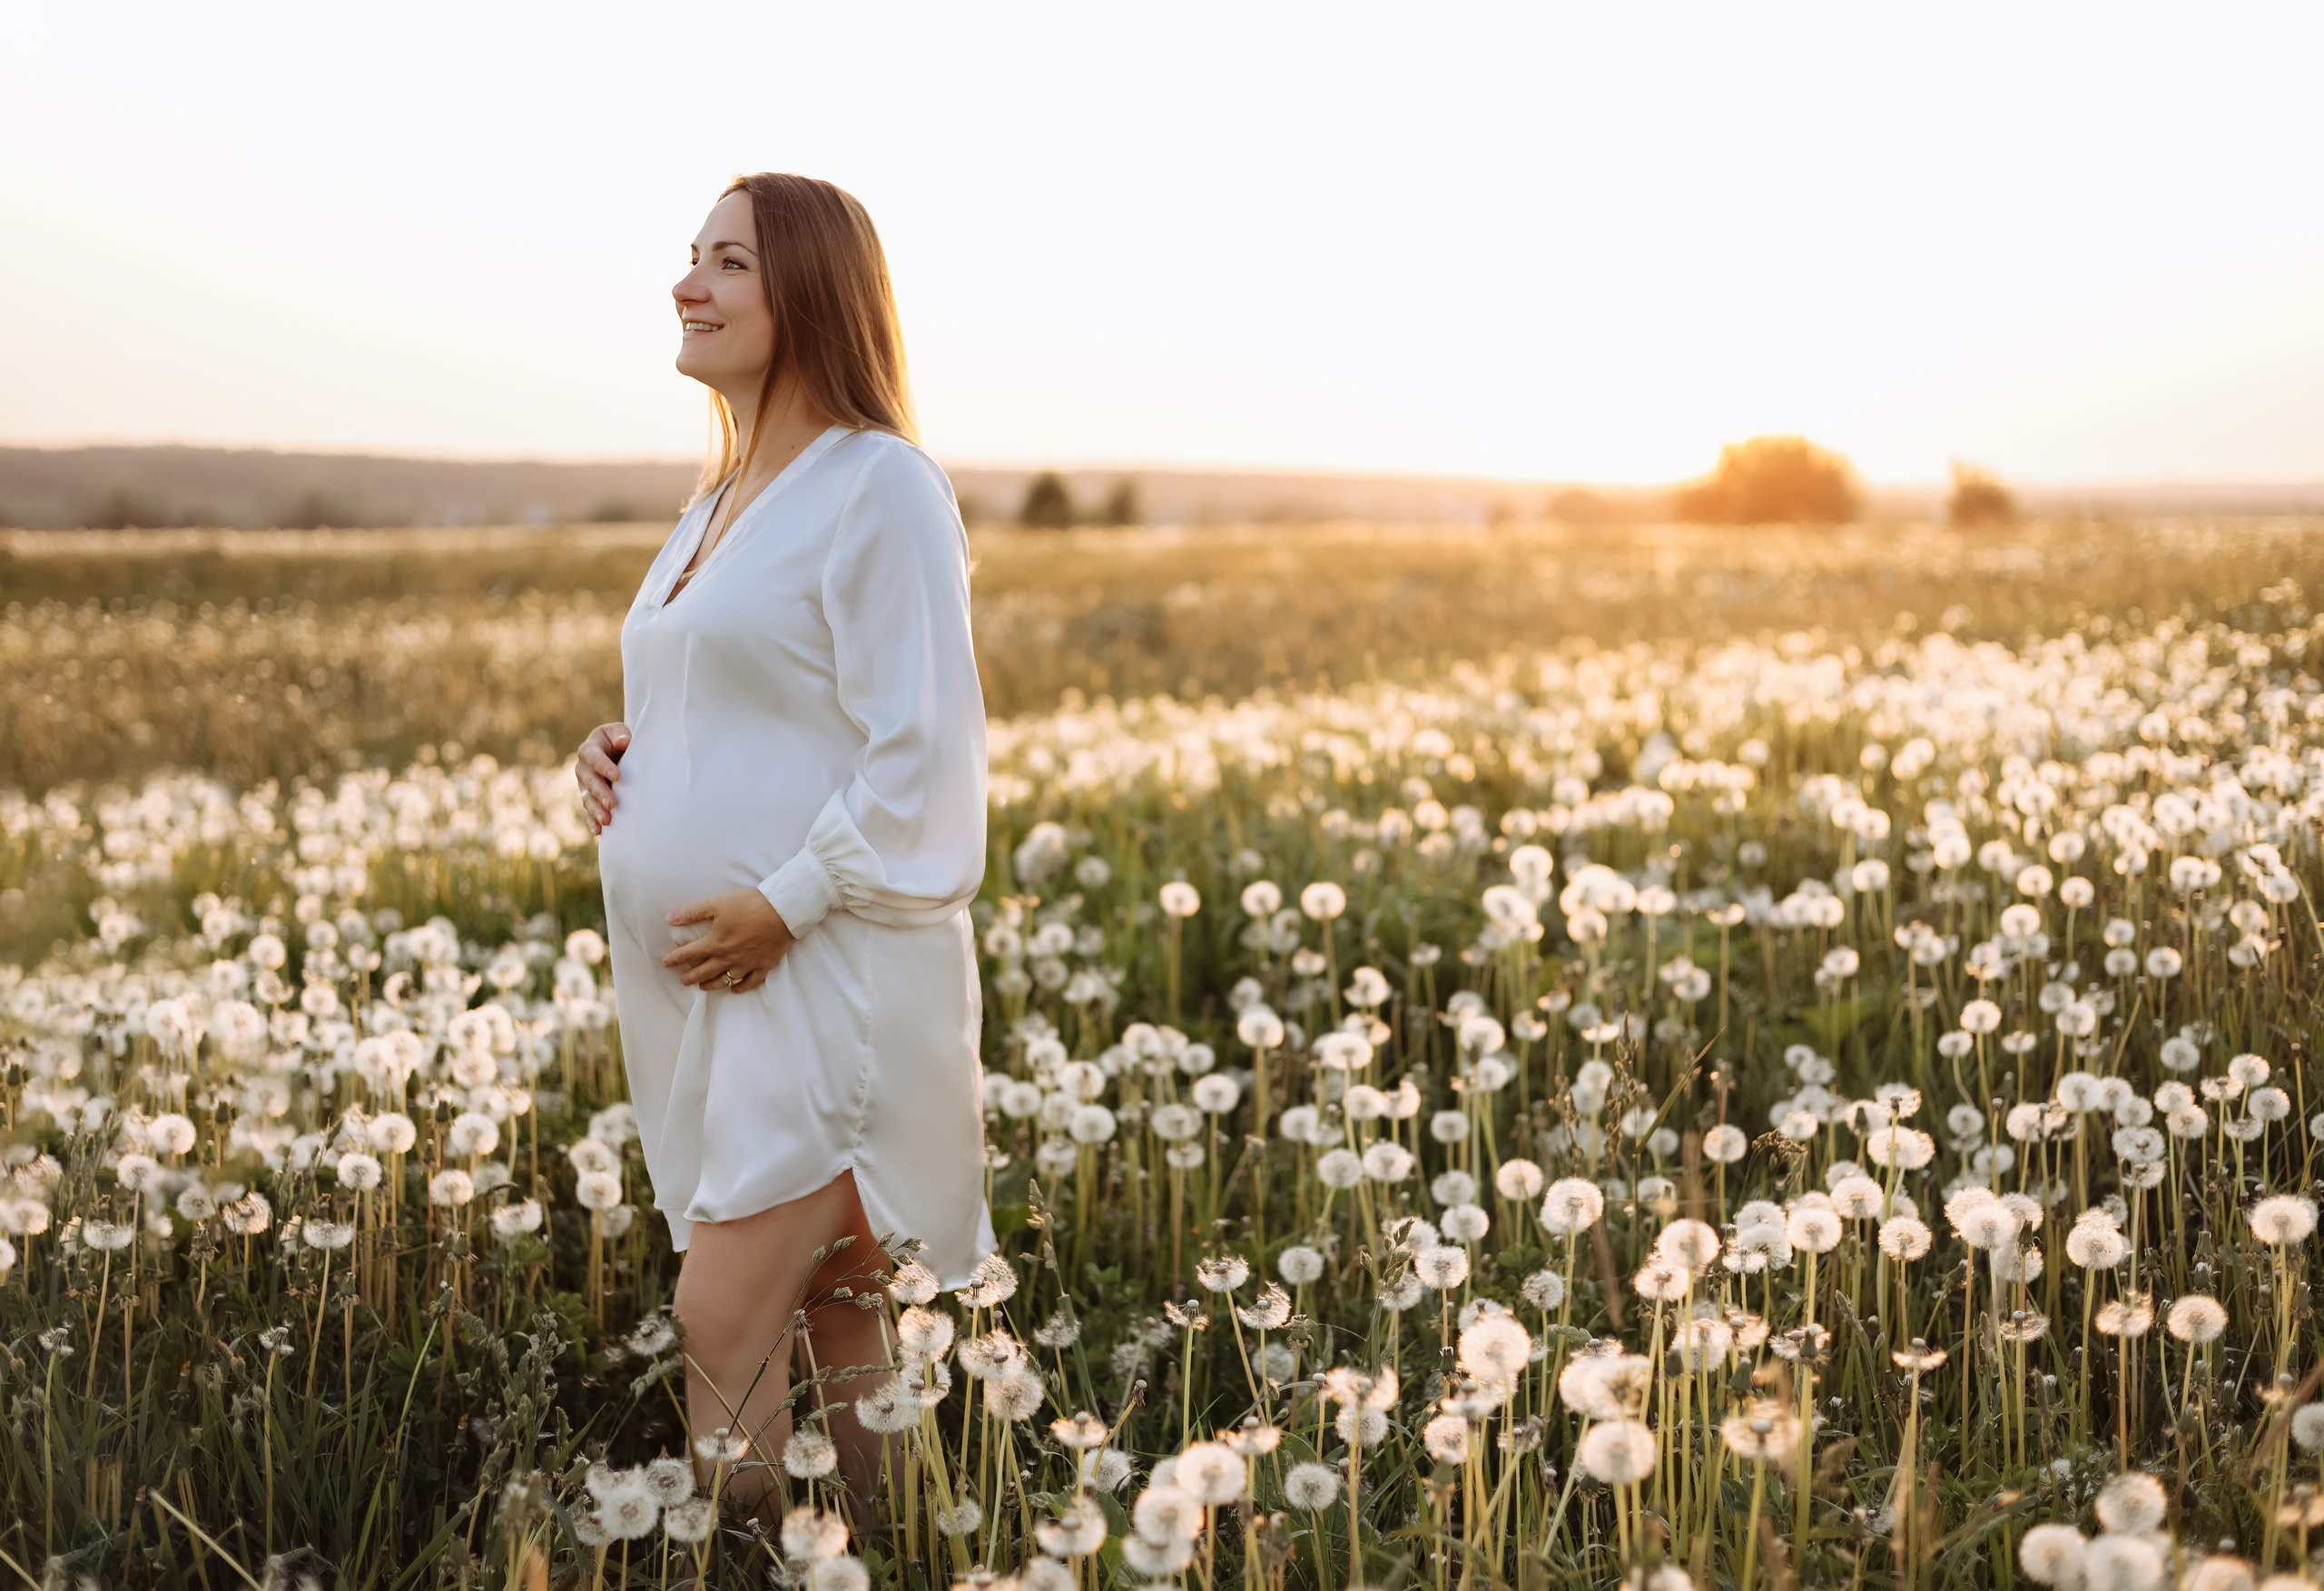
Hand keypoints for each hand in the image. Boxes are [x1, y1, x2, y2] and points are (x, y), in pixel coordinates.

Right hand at [577, 723, 630, 834]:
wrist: (612, 751)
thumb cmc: (617, 740)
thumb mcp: (618, 732)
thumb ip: (620, 734)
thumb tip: (624, 741)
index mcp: (589, 749)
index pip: (594, 757)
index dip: (604, 766)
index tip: (617, 776)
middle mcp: (583, 768)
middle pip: (589, 781)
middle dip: (600, 793)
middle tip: (612, 804)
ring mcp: (584, 784)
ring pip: (587, 798)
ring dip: (596, 810)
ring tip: (606, 820)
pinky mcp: (588, 797)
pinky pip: (588, 810)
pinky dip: (592, 821)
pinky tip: (598, 830)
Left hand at [662, 888, 795, 992]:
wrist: (782, 911)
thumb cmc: (749, 905)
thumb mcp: (716, 903)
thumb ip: (692, 912)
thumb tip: (670, 918)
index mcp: (715, 943)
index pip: (689, 953)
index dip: (676, 958)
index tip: (666, 963)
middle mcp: (728, 958)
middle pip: (705, 971)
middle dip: (691, 976)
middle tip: (683, 980)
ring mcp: (747, 964)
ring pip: (725, 980)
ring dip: (712, 984)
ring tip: (703, 987)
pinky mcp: (763, 965)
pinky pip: (750, 982)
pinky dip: (741, 987)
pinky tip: (735, 989)